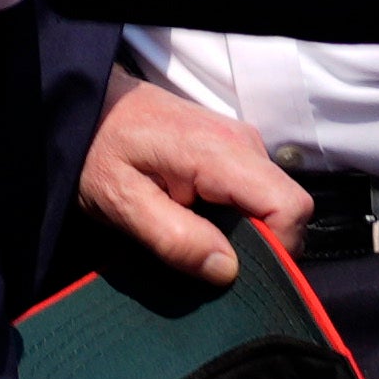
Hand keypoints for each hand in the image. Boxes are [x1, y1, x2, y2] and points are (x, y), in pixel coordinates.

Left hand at [79, 78, 313, 285]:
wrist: (88, 105)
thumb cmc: (98, 152)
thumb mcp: (122, 203)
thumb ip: (175, 238)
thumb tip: (228, 270)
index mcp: (220, 152)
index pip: (290, 206)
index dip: (278, 250)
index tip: (239, 274)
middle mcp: (243, 140)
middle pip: (287, 206)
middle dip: (262, 245)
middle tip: (209, 261)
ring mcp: (241, 140)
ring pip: (272, 201)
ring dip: (247, 231)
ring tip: (198, 239)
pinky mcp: (233, 146)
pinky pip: (255, 191)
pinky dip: (237, 215)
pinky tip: (199, 220)